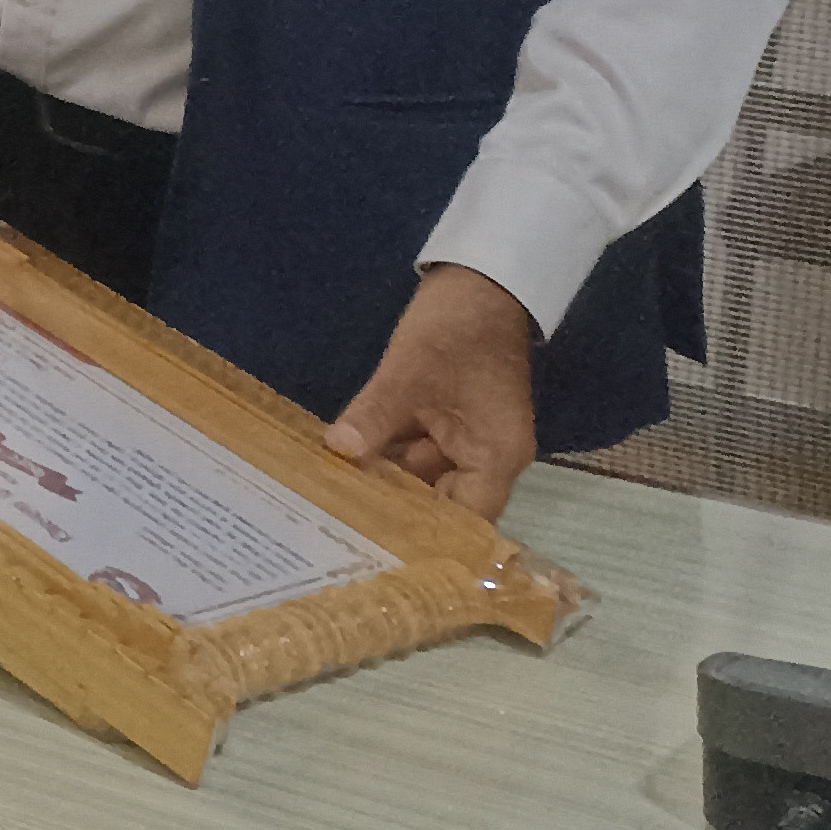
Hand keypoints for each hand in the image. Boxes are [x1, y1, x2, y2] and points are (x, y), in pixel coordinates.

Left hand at [324, 264, 539, 516]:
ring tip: (334, 505)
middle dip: (396, 511)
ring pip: (424, 474)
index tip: (380, 546)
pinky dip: (387, 455)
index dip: (429, 535)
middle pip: (444, 500)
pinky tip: (346, 465)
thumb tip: (339, 451)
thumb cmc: (455, 329)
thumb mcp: (407, 373)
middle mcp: (487, 455)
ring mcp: (467, 437)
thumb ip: (375, 416)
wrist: (479, 283)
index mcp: (496, 455)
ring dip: (386, 482)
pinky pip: (417, 448)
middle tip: (340, 528)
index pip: (468, 518)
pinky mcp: (448, 420)